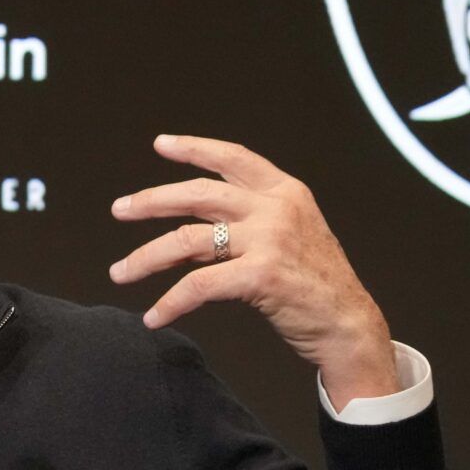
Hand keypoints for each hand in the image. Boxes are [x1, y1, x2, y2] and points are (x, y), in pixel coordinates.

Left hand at [109, 134, 397, 406]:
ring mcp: (268, 239)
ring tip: (120, 272)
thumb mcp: (290, 237)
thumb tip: (190, 233)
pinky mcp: (260, 274)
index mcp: (285, 192)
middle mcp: (275, 208)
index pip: (233, 158)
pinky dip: (170, 302)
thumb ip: (248, 225)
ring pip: (187, 240)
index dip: (195, 148)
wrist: (350, 326)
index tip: (162, 144)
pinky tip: (153, 317)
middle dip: (151, 201)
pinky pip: (198, 285)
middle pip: (197, 194)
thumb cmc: (317, 286)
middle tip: (119, 209)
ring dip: (146, 257)